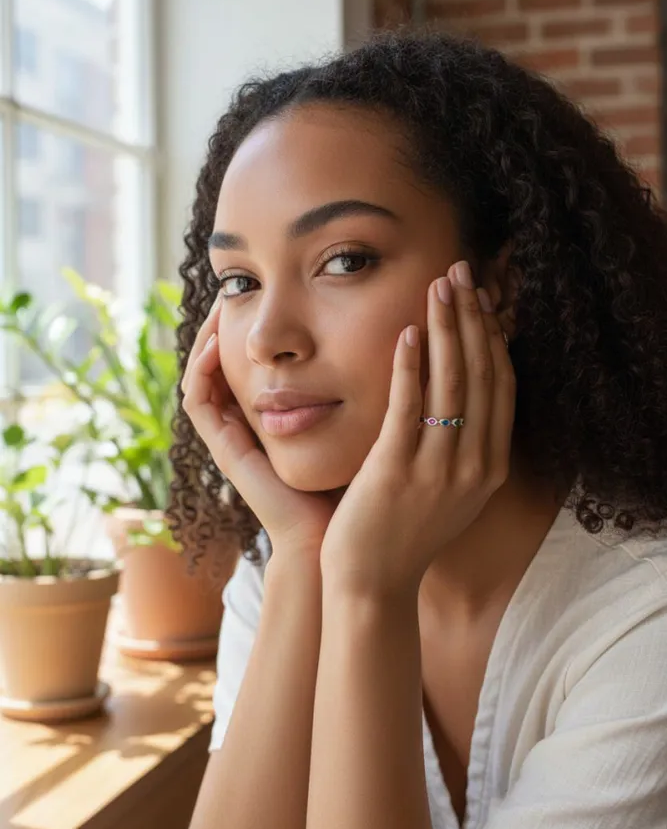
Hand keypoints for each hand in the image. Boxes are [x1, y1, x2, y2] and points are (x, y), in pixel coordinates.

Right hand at [180, 293, 338, 560]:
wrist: (331, 539)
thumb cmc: (350, 486)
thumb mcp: (353, 424)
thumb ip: (359, 389)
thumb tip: (385, 340)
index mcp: (270, 418)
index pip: (247, 364)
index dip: (247, 328)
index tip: (264, 294)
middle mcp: (245, 426)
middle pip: (218, 366)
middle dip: (221, 326)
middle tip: (233, 289)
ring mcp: (230, 439)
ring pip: (201, 378)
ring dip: (205, 341)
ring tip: (219, 306)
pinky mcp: (225, 452)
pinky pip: (198, 403)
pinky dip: (200, 371)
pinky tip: (217, 344)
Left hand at [318, 261, 515, 598]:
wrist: (373, 585)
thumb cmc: (404, 533)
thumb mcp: (449, 490)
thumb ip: (462, 446)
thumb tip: (459, 392)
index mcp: (490, 468)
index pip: (501, 387)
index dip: (494, 338)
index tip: (483, 299)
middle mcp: (473, 466)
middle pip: (481, 376)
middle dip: (473, 318)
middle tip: (461, 273)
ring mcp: (438, 470)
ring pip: (451, 384)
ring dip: (447, 329)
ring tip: (439, 287)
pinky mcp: (396, 472)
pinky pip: (408, 407)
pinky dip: (411, 366)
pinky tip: (408, 332)